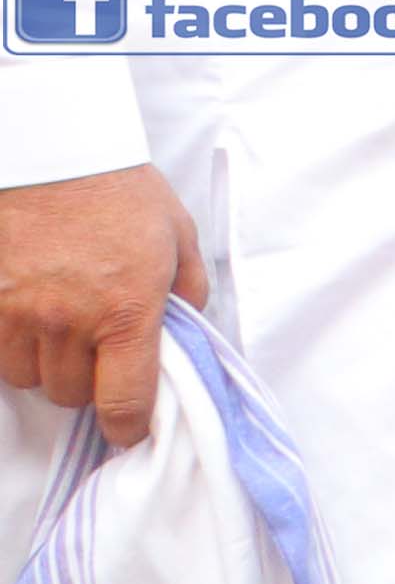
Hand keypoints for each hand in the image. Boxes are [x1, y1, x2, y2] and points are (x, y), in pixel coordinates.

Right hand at [0, 163, 208, 447]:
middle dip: (88, 381)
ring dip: (47, 364)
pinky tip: (29, 316)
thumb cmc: (120, 192)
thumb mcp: (178, 238)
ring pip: (29, 378)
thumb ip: (189, 293)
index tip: (130, 430)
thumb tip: (187, 334)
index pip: (124, 402)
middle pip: (71, 395)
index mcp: (127, 310)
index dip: (128, 427)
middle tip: (98, 348)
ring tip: (63, 325)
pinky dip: (13, 345)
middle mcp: (68, 321)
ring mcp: (17, 314)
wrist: (52, 153)